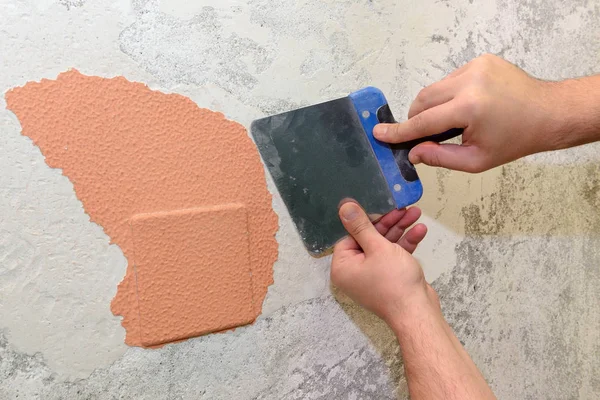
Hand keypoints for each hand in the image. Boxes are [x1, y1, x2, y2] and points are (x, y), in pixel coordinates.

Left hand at [330, 201, 435, 325]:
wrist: (417, 312)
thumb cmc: (394, 282)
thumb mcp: (377, 247)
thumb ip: (361, 226)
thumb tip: (344, 207)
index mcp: (344, 267)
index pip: (350, 236)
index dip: (366, 221)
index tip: (380, 207)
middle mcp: (355, 272)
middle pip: (369, 239)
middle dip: (389, 223)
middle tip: (403, 208)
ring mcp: (373, 275)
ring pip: (385, 245)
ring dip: (401, 230)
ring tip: (416, 213)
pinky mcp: (390, 277)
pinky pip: (394, 256)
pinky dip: (406, 244)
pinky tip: (420, 231)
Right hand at [373, 54, 562, 171]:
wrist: (548, 113)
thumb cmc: (515, 140)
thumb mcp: (476, 160)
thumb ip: (440, 157)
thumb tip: (413, 152)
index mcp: (470, 108)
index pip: (423, 121)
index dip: (399, 131)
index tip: (378, 133)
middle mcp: (470, 82)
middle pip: (423, 99)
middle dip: (416, 118)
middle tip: (422, 135)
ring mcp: (475, 66)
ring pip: (434, 88)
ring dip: (433, 106)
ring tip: (450, 122)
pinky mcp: (480, 60)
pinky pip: (450, 79)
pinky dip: (448, 95)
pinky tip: (464, 107)